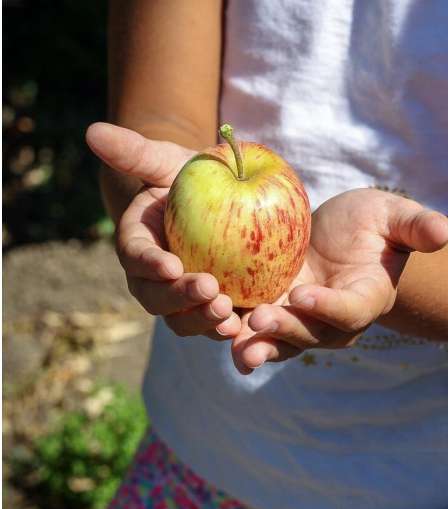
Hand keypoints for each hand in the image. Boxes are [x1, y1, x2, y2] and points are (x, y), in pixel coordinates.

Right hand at [86, 122, 240, 338]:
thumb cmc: (190, 178)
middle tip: (210, 291)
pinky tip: (250, 332)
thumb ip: (136, 152)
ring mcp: (184, 301)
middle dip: (180, 300)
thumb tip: (93, 131)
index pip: (136, 257)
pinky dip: (230, 335)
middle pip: (158, 299)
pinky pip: (218, 328)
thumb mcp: (168, 161)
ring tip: (229, 316)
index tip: (170, 265)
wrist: (221, 202)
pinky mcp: (215, 310)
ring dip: (204, 322)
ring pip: (185, 321)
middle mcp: (156, 280)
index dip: (150, 264)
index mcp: (138, 245)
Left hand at [230, 189, 447, 373]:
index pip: (351, 310)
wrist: (342, 237)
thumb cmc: (374, 224)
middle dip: (286, 331)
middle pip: (311, 334)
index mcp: (367, 297)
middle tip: (259, 321)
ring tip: (233, 344)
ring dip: (257, 344)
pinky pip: (255, 328)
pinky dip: (234, 330)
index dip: (330, 307)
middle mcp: (334, 320)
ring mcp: (301, 320)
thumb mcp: (394, 216)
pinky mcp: (274, 312)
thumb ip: (416, 226)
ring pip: (280, 341)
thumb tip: (442, 231)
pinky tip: (211, 326)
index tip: (306, 295)